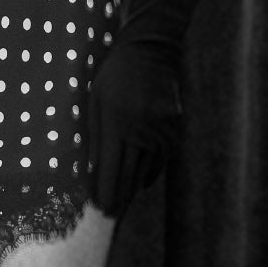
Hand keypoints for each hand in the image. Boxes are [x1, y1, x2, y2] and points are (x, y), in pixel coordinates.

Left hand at [84, 38, 182, 215]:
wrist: (151, 51)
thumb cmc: (114, 74)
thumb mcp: (95, 101)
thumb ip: (95, 136)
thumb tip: (93, 171)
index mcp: (118, 122)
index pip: (111, 168)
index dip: (105, 191)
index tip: (99, 208)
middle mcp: (142, 130)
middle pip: (130, 175)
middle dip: (118, 197)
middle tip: (109, 215)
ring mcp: (161, 131)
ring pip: (146, 170)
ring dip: (132, 189)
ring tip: (121, 204)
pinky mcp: (173, 129)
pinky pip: (160, 160)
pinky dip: (148, 174)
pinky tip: (139, 184)